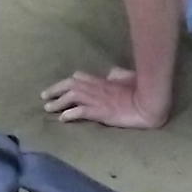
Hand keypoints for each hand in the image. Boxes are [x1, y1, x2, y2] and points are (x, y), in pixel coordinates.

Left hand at [42, 67, 164, 128]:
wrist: (147, 103)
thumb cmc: (141, 90)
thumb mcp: (128, 77)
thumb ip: (118, 74)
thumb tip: (111, 72)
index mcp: (102, 80)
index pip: (79, 77)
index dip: (67, 82)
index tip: (60, 87)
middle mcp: (95, 88)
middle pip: (69, 85)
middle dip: (55, 90)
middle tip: (44, 96)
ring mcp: (96, 100)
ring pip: (71, 97)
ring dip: (57, 103)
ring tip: (48, 108)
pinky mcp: (99, 112)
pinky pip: (80, 111)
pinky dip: (69, 114)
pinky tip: (63, 119)